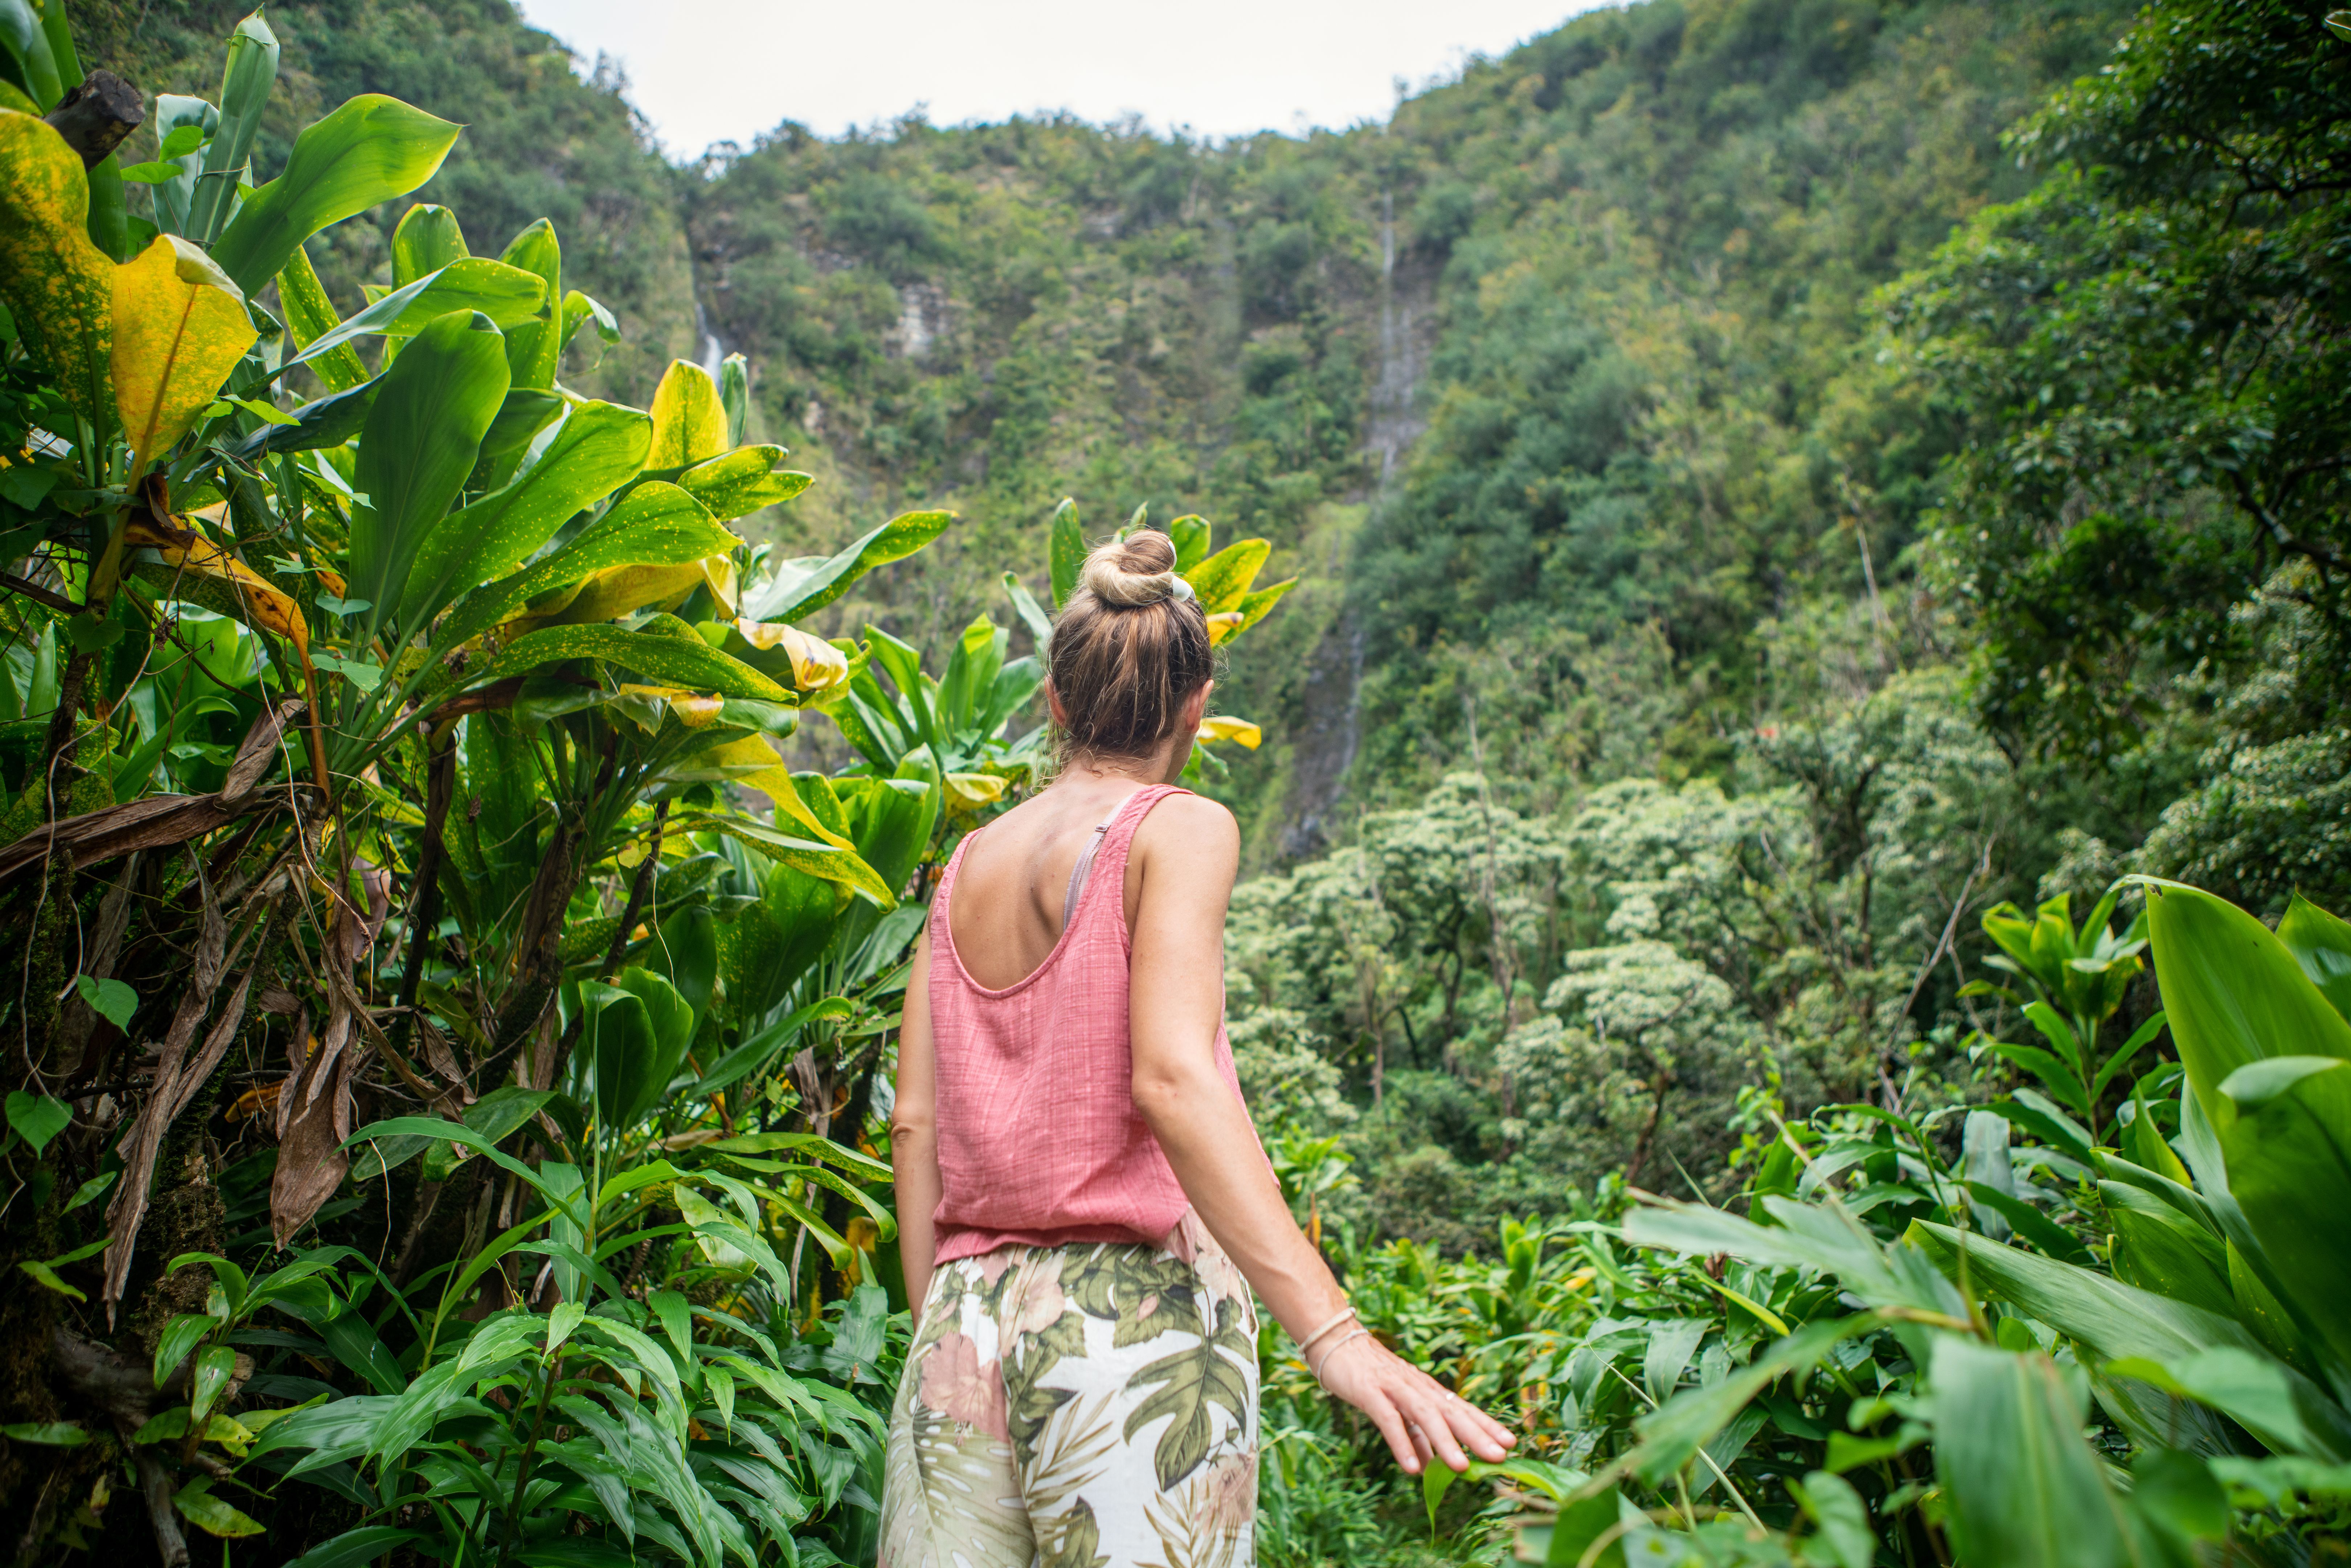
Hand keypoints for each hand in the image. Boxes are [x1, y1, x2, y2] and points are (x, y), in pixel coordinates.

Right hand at [1313, 1330, 1515, 1474]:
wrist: (1336, 1342)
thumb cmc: (1370, 1376)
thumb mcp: (1397, 1409)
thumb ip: (1414, 1436)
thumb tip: (1427, 1465)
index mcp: (1427, 1390)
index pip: (1462, 1408)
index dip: (1486, 1425)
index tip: (1511, 1442)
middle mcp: (1417, 1387)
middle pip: (1451, 1412)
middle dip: (1476, 1435)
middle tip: (1500, 1457)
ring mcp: (1394, 1387)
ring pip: (1425, 1414)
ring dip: (1444, 1441)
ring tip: (1462, 1467)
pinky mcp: (1370, 1391)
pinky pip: (1388, 1419)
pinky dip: (1401, 1442)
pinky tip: (1411, 1467)